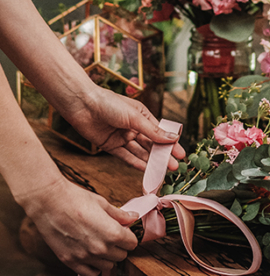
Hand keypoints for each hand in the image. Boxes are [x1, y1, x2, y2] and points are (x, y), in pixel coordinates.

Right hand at [24, 177, 138, 275]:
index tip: (125, 231)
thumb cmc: (75, 199)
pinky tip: (91, 256)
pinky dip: (93, 268)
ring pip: (108, 267)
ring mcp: (84, 257)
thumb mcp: (102, 203)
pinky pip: (90, 275)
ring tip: (100, 244)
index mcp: (112, 233)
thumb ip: (119, 215)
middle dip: (120, 246)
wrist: (49, 201)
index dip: (130, 236)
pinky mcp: (70, 261)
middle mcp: (100, 249)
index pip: (132, 244)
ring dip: (108, 257)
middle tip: (112, 235)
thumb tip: (133, 217)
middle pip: (121, 256)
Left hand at [65, 87, 185, 170]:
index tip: (181, 154)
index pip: (160, 132)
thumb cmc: (109, 103)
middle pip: (151, 144)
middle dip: (162, 156)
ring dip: (150, 162)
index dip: (170, 144)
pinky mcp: (110, 146)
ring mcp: (122, 137)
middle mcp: (133, 127)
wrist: (82, 104)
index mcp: (142, 115)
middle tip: (173, 167)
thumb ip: (153, 131)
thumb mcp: (135, 117)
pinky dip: (135, 163)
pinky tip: (145, 170)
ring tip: (162, 171)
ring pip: (139, 152)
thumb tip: (173, 138)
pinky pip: (125, 157)